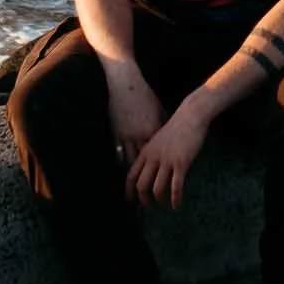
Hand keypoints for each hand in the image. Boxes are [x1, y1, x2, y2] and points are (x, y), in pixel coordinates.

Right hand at [104, 62, 165, 193]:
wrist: (126, 85)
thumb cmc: (145, 95)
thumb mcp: (158, 110)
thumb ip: (162, 125)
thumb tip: (167, 136)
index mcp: (153, 131)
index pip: (160, 157)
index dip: (163, 172)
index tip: (166, 184)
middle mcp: (140, 136)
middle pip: (145, 164)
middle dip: (146, 183)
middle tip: (148, 199)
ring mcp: (126, 135)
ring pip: (130, 163)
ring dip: (132, 179)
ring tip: (134, 193)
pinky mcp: (116, 133)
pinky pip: (119, 153)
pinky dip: (122, 164)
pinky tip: (124, 174)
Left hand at [130, 97, 209, 208]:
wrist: (190, 116)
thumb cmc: (177, 127)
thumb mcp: (158, 139)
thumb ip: (152, 153)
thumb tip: (150, 169)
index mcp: (146, 151)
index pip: (131, 175)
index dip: (128, 190)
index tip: (129, 200)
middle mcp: (153, 158)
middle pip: (141, 185)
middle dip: (143, 199)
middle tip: (148, 207)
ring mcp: (167, 161)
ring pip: (157, 188)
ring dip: (159, 199)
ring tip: (163, 204)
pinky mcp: (181, 163)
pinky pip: (176, 186)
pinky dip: (175, 198)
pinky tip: (176, 204)